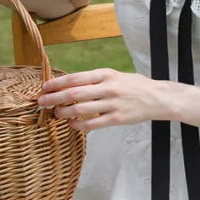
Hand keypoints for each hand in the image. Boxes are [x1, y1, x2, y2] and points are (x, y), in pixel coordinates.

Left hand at [38, 68, 168, 130]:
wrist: (157, 98)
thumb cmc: (134, 85)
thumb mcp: (115, 76)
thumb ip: (95, 80)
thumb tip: (70, 85)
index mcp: (105, 74)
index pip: (75, 78)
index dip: (57, 83)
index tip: (45, 87)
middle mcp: (108, 88)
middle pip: (74, 94)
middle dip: (54, 98)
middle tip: (41, 102)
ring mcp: (112, 104)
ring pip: (81, 109)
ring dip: (64, 112)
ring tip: (56, 114)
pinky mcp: (117, 119)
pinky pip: (93, 124)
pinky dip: (79, 125)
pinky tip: (72, 124)